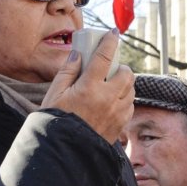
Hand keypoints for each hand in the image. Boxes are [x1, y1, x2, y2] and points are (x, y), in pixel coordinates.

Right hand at [42, 29, 133, 143]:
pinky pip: (130, 106)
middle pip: (126, 73)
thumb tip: (79, 54)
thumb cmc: (56, 121)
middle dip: (121, 67)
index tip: (113, 33)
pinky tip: (112, 102)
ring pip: (131, 89)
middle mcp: (107, 98)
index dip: (110, 42)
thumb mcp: (55, 94)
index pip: (105, 56)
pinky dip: (125, 100)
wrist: (64, 152)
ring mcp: (116, 113)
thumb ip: (68, 71)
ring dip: (125, 83)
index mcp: (89, 87)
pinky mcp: (120, 125)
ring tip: (111, 85)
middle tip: (111, 68)